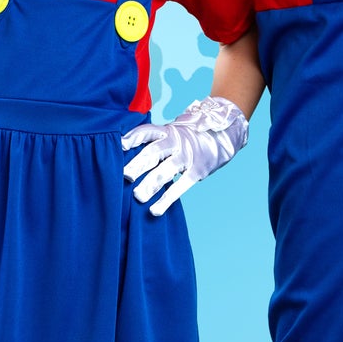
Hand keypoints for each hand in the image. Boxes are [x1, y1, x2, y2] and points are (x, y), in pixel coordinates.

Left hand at [121, 95, 248, 216]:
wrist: (221, 133)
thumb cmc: (188, 137)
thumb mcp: (172, 132)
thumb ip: (154, 141)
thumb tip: (124, 155)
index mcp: (166, 131)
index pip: (147, 132)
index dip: (134, 137)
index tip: (120, 145)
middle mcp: (176, 142)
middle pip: (154, 152)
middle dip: (139, 164)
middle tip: (125, 175)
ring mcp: (187, 157)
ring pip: (166, 171)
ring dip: (151, 184)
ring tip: (138, 196)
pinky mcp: (197, 171)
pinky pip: (180, 187)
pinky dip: (167, 200)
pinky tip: (155, 210)